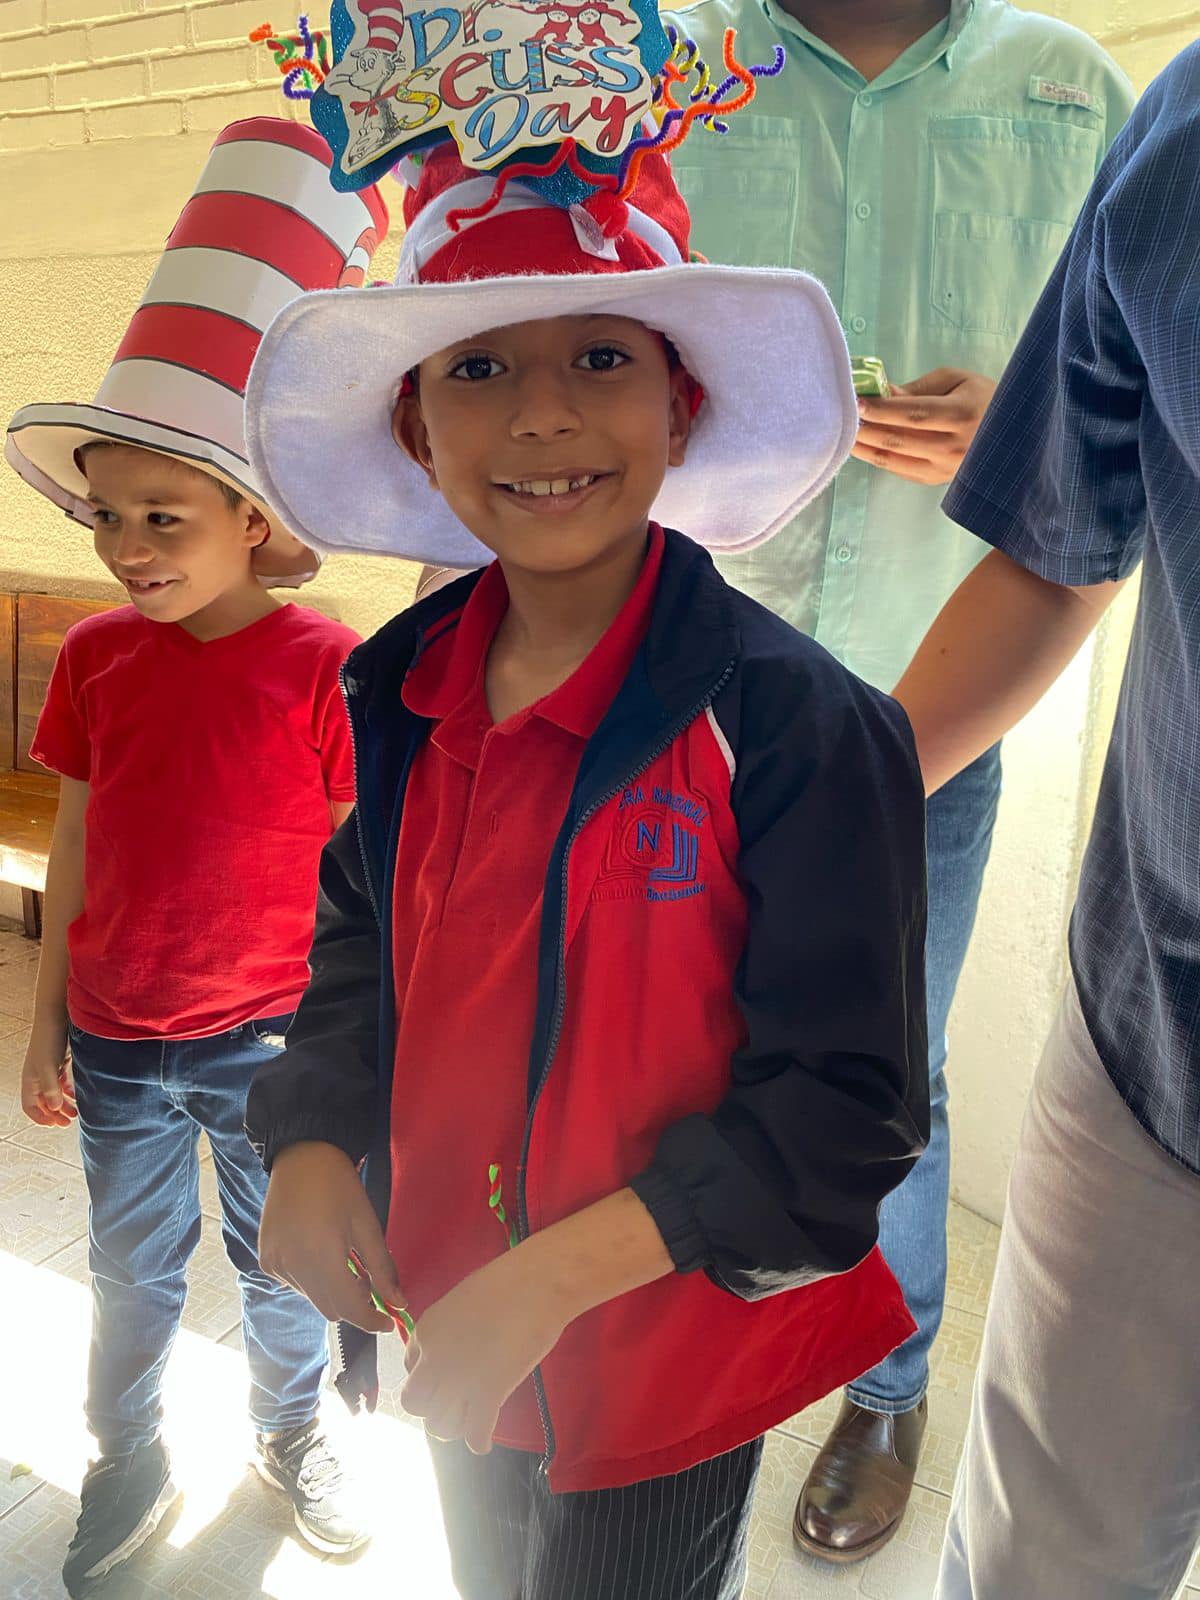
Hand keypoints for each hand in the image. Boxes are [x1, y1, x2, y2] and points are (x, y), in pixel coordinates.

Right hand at [22, 1018, 75, 1126]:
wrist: (57, 1016)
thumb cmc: (49, 1040)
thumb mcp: (49, 1066)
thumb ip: (51, 1088)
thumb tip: (55, 1109)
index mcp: (30, 1080)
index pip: (30, 1107)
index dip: (40, 1118)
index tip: (55, 1124)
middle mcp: (38, 1077)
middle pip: (43, 1103)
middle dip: (55, 1114)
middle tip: (69, 1122)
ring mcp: (49, 1069)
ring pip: (54, 1093)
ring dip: (64, 1105)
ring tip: (77, 1113)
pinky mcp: (59, 1062)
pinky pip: (62, 1083)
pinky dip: (69, 1091)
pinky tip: (79, 1096)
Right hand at [258, 1141, 403, 1333]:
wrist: (300, 1158)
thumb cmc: (340, 1187)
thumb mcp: (367, 1225)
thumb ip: (383, 1268)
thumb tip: (400, 1304)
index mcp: (321, 1256)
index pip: (349, 1308)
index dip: (371, 1320)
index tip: (389, 1321)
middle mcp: (293, 1266)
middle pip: (330, 1309)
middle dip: (355, 1305)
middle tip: (369, 1281)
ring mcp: (275, 1265)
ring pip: (313, 1299)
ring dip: (334, 1292)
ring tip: (344, 1261)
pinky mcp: (266, 1261)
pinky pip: (296, 1285)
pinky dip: (314, 1281)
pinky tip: (321, 1254)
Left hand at [401, 1249, 567, 1453]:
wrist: (536, 1283)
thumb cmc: (506, 1282)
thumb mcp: (462, 1301)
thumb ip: (450, 1330)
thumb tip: (457, 1350)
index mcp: (426, 1331)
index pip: (410, 1368)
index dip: (428, 1376)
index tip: (446, 1376)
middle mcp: (434, 1360)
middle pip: (415, 1404)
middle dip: (432, 1406)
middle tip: (455, 1402)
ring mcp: (459, 1380)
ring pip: (438, 1426)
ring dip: (454, 1426)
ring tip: (470, 1419)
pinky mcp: (488, 1395)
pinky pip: (474, 1434)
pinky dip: (478, 1442)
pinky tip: (483, 1441)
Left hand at [852, 368, 996, 484]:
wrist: (1014, 434)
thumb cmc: (985, 398)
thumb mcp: (958, 380)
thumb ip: (920, 388)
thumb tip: (885, 394)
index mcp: (962, 415)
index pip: (913, 415)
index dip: (882, 410)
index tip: (858, 402)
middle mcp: (954, 447)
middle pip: (898, 440)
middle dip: (866, 429)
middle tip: (843, 417)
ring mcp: (946, 469)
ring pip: (894, 460)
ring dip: (865, 448)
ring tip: (845, 434)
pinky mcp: (938, 481)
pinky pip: (900, 471)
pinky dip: (879, 459)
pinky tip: (864, 447)